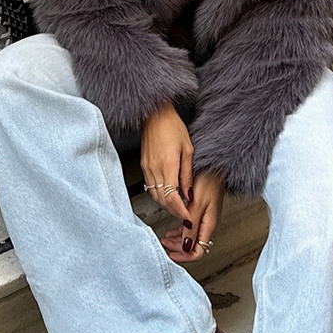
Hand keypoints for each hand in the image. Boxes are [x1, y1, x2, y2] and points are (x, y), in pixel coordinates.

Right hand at [140, 100, 194, 229]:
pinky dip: (159, 195)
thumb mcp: (188, 150)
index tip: (187, 218)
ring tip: (178, 207)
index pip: (172, 198)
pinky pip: (150, 186)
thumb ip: (187, 175)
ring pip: (155, 195)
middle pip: (162, 200)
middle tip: (184, 215)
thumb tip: (188, 195)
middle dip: (174, 211)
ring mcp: (147, 168)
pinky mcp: (143, 165)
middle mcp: (154, 168)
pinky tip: (167, 195)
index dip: (180, 211)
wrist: (155, 115)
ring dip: (166, 205)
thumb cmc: (173, 127)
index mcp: (168, 165)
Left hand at [161, 170, 222, 264]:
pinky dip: (179, 231)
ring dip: (177, 241)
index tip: (171, 255)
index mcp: (208, 225)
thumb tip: (186, 246)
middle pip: (193, 246)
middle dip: (178, 249)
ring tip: (165, 239)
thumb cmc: (209, 181)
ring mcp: (204, 218)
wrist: (215, 166)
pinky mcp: (201, 211)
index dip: (184, 256)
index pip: (198, 251)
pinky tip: (172, 230)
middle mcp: (207, 224)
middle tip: (164, 245)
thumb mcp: (197, 204)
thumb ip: (191, 226)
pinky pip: (190, 227)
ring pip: (190, 237)